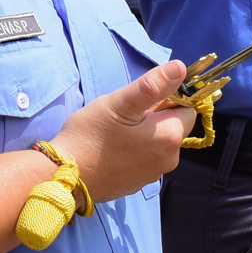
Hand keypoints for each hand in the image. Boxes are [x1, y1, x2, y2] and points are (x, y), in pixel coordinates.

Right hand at [50, 60, 188, 202]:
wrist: (64, 175)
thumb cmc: (91, 135)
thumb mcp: (120, 103)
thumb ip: (153, 86)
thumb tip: (181, 68)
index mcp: (169, 137)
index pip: (187, 108)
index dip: (167, 99)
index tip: (140, 101)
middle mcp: (169, 159)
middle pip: (173, 126)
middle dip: (154, 117)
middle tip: (123, 116)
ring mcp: (154, 175)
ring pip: (158, 143)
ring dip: (144, 134)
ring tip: (115, 132)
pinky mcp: (138, 184)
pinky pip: (146, 159)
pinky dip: (135, 152)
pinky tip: (112, 149)